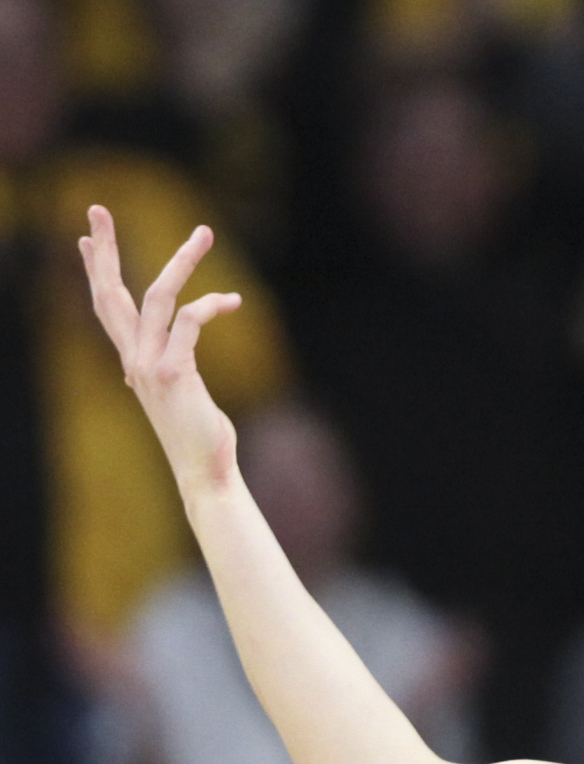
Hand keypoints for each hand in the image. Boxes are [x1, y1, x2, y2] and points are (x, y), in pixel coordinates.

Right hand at [77, 207, 243, 488]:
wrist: (204, 471)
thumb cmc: (199, 435)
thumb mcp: (175, 395)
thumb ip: (162, 373)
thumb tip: (150, 366)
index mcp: (132, 360)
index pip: (106, 307)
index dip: (95, 272)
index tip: (86, 240)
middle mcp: (133, 358)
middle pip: (111, 292)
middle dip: (106, 248)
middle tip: (96, 208)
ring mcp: (149, 364)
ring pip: (157, 296)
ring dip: (181, 260)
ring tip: (203, 233)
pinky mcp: (173, 372)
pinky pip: (188, 322)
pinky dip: (211, 306)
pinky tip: (232, 300)